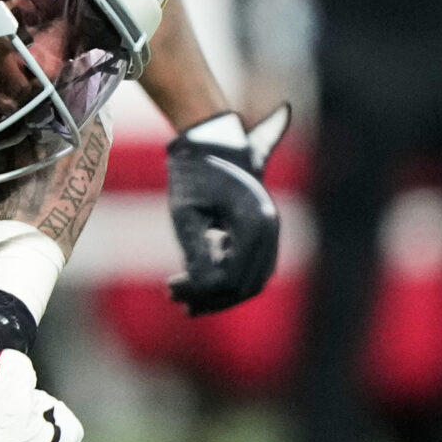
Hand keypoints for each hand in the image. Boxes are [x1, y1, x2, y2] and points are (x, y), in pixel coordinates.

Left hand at [165, 107, 287, 314]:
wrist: (212, 141)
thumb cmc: (194, 174)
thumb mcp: (185, 212)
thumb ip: (194, 251)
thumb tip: (200, 287)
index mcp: (254, 222)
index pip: (232, 277)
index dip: (201, 291)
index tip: (170, 289)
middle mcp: (270, 229)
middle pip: (246, 285)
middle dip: (211, 298)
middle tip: (175, 299)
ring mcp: (270, 232)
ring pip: (251, 280)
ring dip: (220, 294)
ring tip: (181, 300)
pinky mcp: (262, 233)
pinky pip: (250, 267)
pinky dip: (227, 279)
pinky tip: (196, 286)